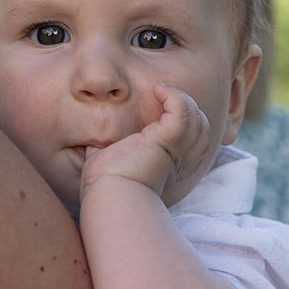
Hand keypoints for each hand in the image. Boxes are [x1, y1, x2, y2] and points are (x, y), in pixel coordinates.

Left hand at [80, 83, 210, 202]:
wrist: (109, 198)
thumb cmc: (105, 186)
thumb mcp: (109, 161)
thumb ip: (106, 148)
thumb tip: (86, 139)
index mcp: (171, 164)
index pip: (194, 139)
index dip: (188, 121)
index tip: (164, 105)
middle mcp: (180, 159)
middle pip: (201, 127)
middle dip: (190, 108)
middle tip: (165, 96)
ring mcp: (176, 151)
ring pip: (196, 119)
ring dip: (183, 99)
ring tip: (162, 92)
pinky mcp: (166, 142)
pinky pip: (181, 113)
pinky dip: (174, 97)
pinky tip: (158, 91)